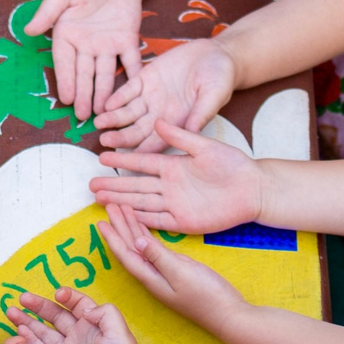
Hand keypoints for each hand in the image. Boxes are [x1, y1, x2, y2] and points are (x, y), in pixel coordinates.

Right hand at [10, 289, 149, 343]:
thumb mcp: (119, 331)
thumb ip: (104, 312)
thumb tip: (84, 310)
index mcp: (93, 324)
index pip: (76, 303)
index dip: (66, 296)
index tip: (57, 295)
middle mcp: (77, 336)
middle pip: (53, 316)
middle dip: (37, 306)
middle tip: (21, 298)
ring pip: (42, 333)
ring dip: (27, 321)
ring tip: (11, 311)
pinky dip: (29, 342)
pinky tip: (19, 331)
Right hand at [28, 0, 147, 119]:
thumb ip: (48, 11)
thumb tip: (28, 30)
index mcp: (67, 36)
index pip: (65, 62)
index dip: (66, 80)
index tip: (66, 98)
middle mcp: (86, 46)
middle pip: (84, 74)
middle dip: (84, 95)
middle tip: (84, 116)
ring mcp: (108, 46)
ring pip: (105, 73)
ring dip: (105, 92)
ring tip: (104, 112)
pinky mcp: (128, 42)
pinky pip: (131, 61)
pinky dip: (133, 75)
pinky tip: (134, 91)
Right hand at [90, 118, 263, 234]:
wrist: (253, 188)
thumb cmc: (233, 164)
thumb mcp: (205, 146)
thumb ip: (181, 137)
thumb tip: (159, 121)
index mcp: (173, 165)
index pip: (141, 163)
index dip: (122, 160)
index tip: (102, 155)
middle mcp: (170, 185)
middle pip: (136, 185)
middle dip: (114, 185)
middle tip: (90, 183)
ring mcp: (176, 204)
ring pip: (142, 203)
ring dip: (121, 202)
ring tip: (99, 199)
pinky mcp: (185, 222)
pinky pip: (159, 221)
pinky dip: (141, 220)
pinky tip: (126, 217)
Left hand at [94, 38, 235, 152]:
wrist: (215, 54)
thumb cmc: (220, 78)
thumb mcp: (214, 95)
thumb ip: (201, 113)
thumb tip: (192, 133)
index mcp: (177, 123)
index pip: (157, 143)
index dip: (143, 152)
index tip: (128, 162)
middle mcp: (160, 113)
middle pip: (137, 131)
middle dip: (121, 137)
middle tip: (105, 141)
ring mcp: (151, 96)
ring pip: (128, 112)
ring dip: (114, 118)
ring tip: (100, 122)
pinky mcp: (145, 77)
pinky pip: (128, 89)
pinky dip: (118, 96)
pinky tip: (107, 102)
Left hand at [102, 204, 244, 330]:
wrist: (229, 315)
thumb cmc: (207, 296)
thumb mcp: (182, 273)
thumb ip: (159, 257)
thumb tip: (136, 242)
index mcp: (151, 278)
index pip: (126, 255)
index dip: (112, 238)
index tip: (99, 221)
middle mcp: (154, 276)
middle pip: (130, 248)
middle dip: (119, 227)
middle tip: (109, 205)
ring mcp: (165, 274)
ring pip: (141, 248)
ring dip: (131, 229)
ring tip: (122, 210)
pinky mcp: (176, 271)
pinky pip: (154, 250)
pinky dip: (146, 236)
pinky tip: (143, 229)